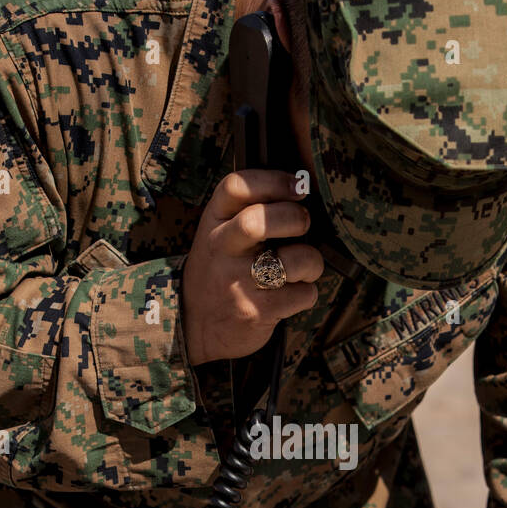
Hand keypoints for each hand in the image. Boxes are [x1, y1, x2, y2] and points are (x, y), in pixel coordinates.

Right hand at [180, 169, 323, 365]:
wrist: (195, 326)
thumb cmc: (220, 271)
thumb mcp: (219, 234)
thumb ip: (247, 210)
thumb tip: (301, 187)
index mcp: (213, 222)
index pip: (236, 187)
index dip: (274, 180)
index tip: (298, 186)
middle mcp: (221, 248)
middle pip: (258, 221)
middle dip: (294, 218)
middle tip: (303, 224)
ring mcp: (238, 282)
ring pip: (293, 260)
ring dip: (311, 262)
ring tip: (303, 267)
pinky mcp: (256, 312)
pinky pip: (303, 294)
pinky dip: (307, 293)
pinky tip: (292, 295)